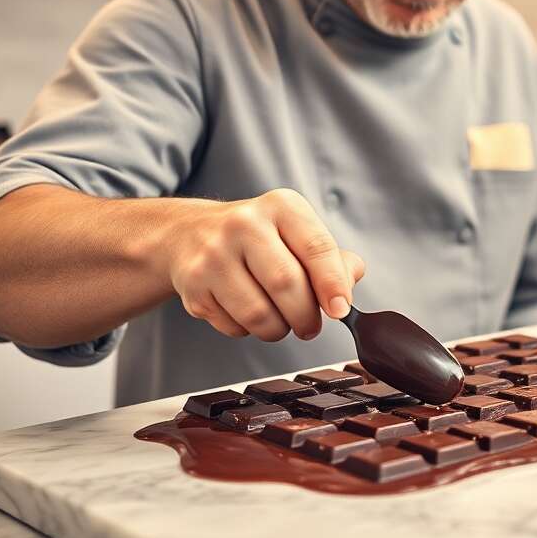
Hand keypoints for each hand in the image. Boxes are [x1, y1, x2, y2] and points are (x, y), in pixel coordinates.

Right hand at [164, 189, 364, 340]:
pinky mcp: (193, 287)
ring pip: (259, 314)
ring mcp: (213, 255)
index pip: (316, 248)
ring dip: (278, 329)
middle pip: (286, 284)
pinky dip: (248, 330)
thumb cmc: (257, 237)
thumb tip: (348, 283)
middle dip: (306, 316)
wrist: (188, 233)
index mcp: (280, 206)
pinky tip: (246, 312)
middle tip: (310, 326)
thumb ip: (331, 258)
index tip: (341, 310)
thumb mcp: (296, 231)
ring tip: (280, 321)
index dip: (332, 284)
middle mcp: (243, 224)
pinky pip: (234, 326)